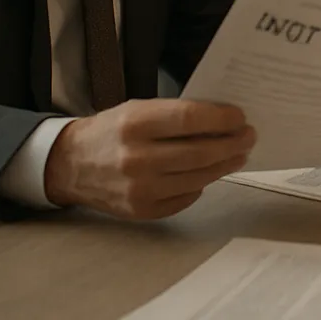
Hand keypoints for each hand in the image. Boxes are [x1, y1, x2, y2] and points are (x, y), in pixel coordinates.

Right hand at [43, 99, 254, 219]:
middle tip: (249, 137)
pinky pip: (185, 199)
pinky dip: (201, 185)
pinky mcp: (141, 211)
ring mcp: (138, 189)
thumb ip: (176, 115)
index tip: (241, 117)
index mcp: (135, 124)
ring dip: (224, 166)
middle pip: (199, 153)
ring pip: (197, 178)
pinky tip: (209, 174)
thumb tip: (223, 120)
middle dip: (232, 144)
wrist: (70, 165)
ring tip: (238, 155)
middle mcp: (136, 159)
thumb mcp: (139, 110)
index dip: (222, 119)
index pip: (190, 119)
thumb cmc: (113, 130)